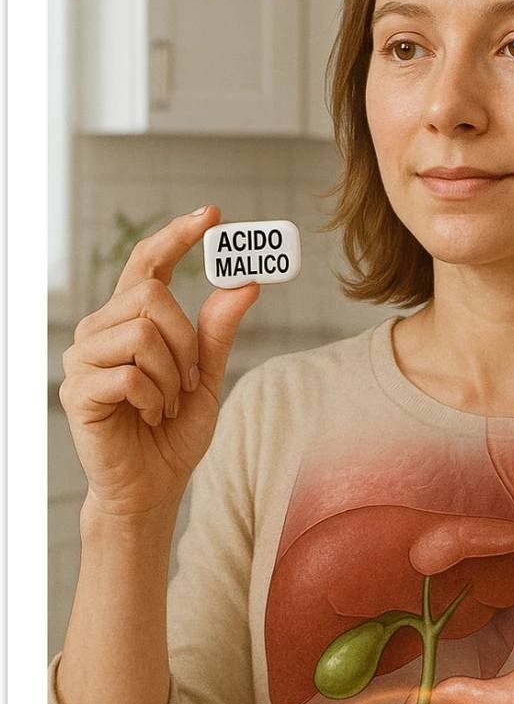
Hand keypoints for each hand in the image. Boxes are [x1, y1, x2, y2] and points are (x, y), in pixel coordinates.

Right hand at [58, 206, 258, 521]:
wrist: (151, 488)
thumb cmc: (174, 434)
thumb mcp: (207, 379)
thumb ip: (218, 332)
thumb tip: (245, 284)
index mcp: (129, 320)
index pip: (147, 262)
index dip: (176, 235)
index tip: (212, 215)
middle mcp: (99, 330)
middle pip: (152, 296)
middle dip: (187, 340)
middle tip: (191, 381)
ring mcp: (83, 358)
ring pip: (143, 333)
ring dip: (172, 375)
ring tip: (168, 404)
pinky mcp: (78, 390)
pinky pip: (130, 374)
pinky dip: (155, 398)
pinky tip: (151, 417)